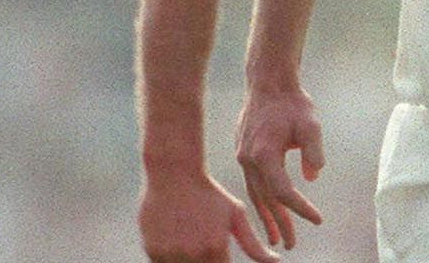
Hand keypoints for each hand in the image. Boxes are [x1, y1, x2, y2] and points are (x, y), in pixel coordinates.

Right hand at [139, 174, 276, 262]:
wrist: (174, 175)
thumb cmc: (210, 195)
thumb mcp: (236, 216)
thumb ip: (253, 245)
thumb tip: (277, 262)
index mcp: (215, 248)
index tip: (222, 257)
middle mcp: (192, 255)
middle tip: (209, 246)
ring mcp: (169, 254)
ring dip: (192, 262)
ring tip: (194, 240)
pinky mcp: (152, 251)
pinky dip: (173, 260)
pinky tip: (180, 244)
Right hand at [236, 87, 325, 250]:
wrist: (269, 84)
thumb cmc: (292, 103)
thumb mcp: (310, 125)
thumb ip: (312, 152)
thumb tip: (313, 177)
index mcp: (264, 154)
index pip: (283, 191)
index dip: (300, 208)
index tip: (316, 219)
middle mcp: (249, 160)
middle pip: (266, 199)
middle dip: (279, 223)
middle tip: (290, 244)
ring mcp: (243, 158)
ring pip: (256, 195)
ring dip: (267, 217)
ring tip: (276, 238)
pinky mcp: (244, 154)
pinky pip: (252, 185)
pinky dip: (261, 201)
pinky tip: (267, 212)